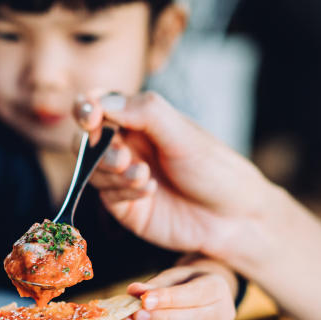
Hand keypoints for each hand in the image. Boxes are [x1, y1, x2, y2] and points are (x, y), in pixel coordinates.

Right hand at [74, 91, 287, 266]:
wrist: (233, 217)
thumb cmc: (215, 169)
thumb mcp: (182, 134)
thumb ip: (144, 113)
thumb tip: (104, 102)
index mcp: (140, 120)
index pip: (101, 106)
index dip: (87, 109)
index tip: (90, 116)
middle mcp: (128, 146)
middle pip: (86, 140)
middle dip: (94, 146)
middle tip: (119, 155)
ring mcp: (124, 178)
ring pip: (92, 169)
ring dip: (112, 171)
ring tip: (143, 174)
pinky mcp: (125, 206)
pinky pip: (107, 195)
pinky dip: (124, 190)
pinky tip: (150, 190)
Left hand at [121, 259, 236, 319]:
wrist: (207, 295)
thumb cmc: (189, 281)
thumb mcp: (175, 275)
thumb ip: (156, 284)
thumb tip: (134, 290)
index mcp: (218, 288)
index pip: (193, 296)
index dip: (168, 299)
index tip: (144, 300)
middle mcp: (222, 314)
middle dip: (159, 319)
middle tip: (135, 314)